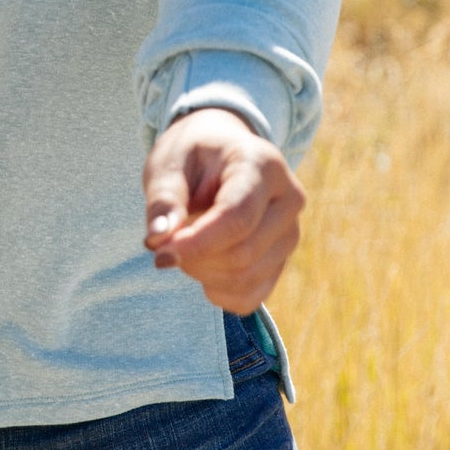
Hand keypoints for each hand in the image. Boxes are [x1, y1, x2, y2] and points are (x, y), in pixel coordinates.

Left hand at [142, 108, 305, 314]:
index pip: (237, 217)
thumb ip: (164, 199)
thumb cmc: (191, 155)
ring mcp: (290, 232)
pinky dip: (217, 291)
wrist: (218, 152)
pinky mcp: (283, 259)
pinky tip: (201, 266)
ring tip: (183, 245)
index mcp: (262, 164)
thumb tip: (159, 238)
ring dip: (202, 274)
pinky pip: (251, 297)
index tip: (159, 249)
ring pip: (247, 278)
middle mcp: (288, 199)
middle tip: (163, 243)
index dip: (198, 242)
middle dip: (194, 258)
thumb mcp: (169, 163)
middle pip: (244, 253)